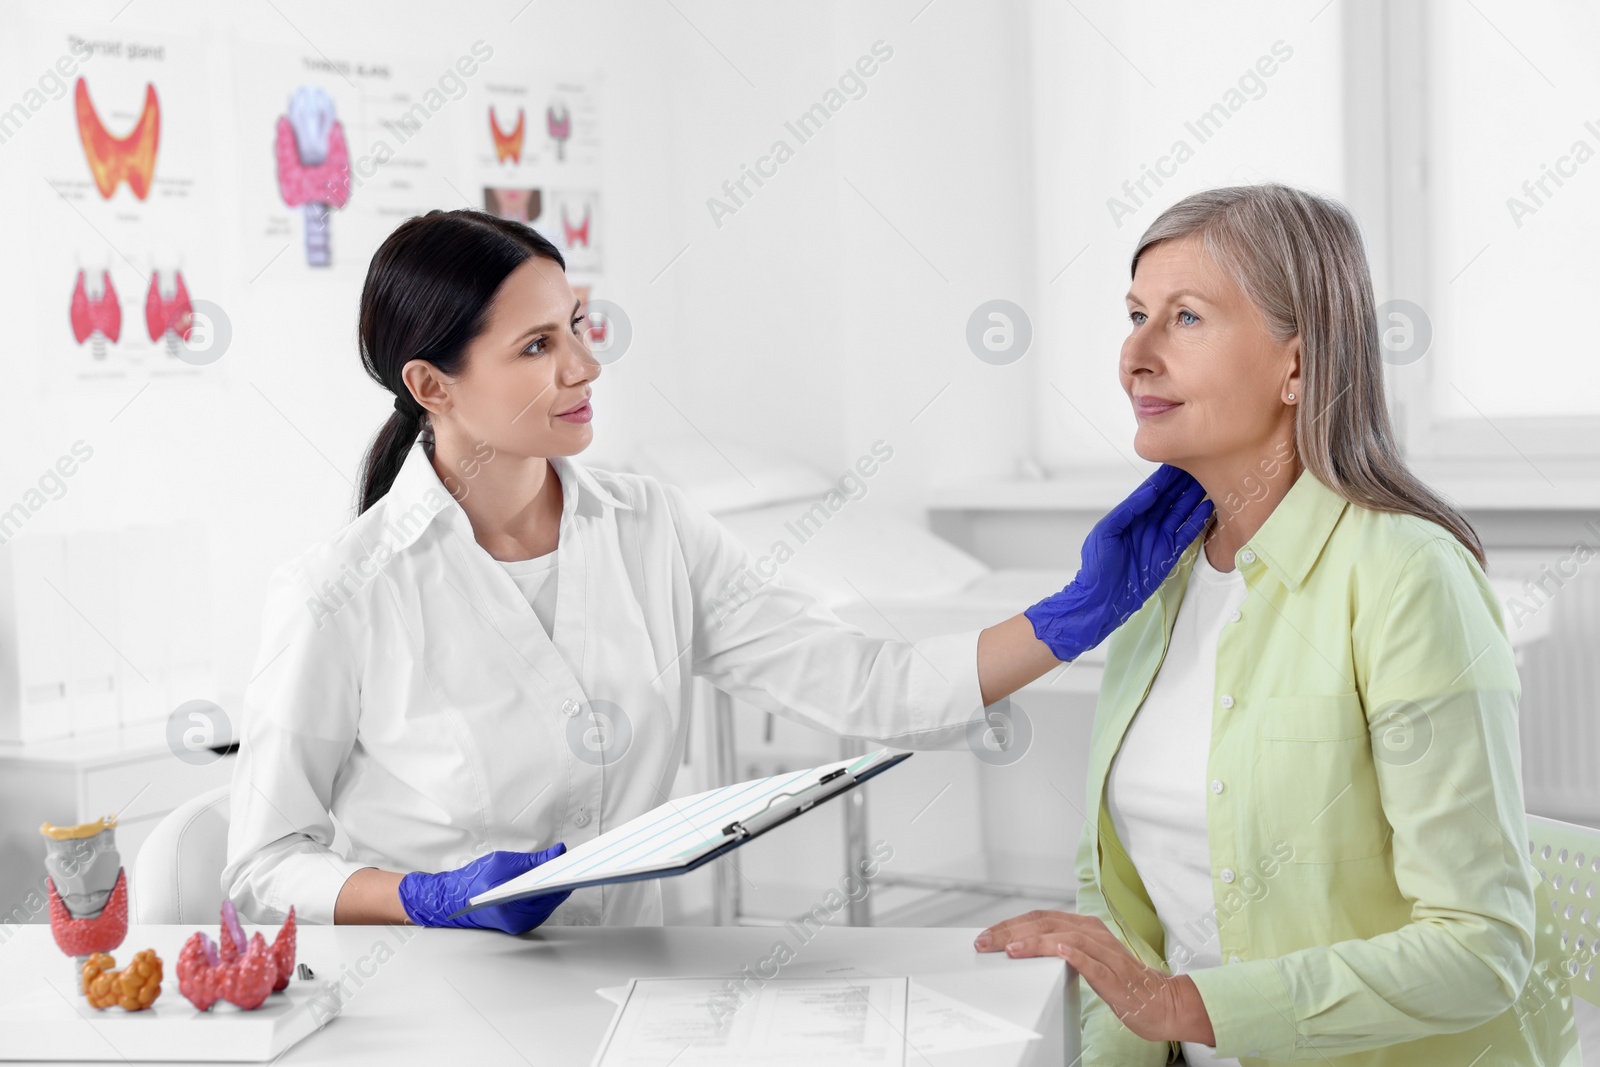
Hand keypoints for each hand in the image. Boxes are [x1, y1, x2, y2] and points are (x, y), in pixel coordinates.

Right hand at [398, 845, 572, 934]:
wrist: (455, 897)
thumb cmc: (474, 880)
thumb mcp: (504, 862)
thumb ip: (534, 860)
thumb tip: (559, 853)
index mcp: (512, 908)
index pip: (549, 893)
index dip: (565, 877)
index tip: (577, 865)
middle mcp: (519, 921)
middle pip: (553, 898)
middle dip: (563, 878)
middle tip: (574, 861)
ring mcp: (522, 923)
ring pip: (550, 902)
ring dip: (557, 885)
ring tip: (565, 866)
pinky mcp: (523, 921)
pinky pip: (543, 905)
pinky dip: (548, 892)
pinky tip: (552, 878)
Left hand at [974, 910, 1214, 1045]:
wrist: (1161, 1002)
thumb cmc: (1122, 983)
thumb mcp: (1086, 959)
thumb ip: (1062, 948)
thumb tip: (1026, 946)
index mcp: (1085, 928)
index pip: (1040, 917)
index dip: (1010, 924)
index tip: (985, 935)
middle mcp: (1093, 934)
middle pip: (1045, 923)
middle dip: (1010, 931)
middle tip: (984, 942)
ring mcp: (1104, 953)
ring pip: (1063, 938)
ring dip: (1033, 941)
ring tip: (1009, 948)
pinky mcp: (1114, 974)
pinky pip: (1090, 961)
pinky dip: (1069, 954)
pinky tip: (1053, 951)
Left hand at [1024, 464, 1210, 660]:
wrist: (1103, 600)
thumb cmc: (1097, 567)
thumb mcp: (1105, 533)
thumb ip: (1127, 510)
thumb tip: (1148, 492)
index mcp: (1130, 516)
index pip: (1151, 491)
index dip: (1165, 476)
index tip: (1180, 459)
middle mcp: (1147, 524)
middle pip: (1170, 498)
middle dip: (1184, 482)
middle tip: (1202, 465)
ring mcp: (1160, 538)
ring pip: (1181, 513)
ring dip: (1195, 497)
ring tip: (1211, 480)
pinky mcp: (1169, 554)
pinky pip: (1187, 534)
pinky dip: (1198, 521)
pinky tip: (1209, 507)